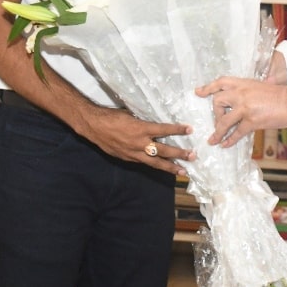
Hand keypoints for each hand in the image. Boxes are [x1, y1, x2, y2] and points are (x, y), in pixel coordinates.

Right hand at [80, 106, 195, 175]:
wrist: (94, 126)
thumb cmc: (112, 116)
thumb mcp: (131, 114)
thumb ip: (144, 120)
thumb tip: (155, 121)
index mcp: (141, 129)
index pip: (164, 130)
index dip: (177, 130)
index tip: (189, 129)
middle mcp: (139, 143)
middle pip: (163, 151)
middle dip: (179, 154)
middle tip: (192, 156)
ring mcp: (133, 153)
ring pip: (155, 163)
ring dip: (170, 167)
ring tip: (183, 171)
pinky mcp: (127, 159)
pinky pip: (144, 163)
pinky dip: (154, 165)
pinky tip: (162, 167)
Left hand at [196, 77, 286, 147]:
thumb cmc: (279, 95)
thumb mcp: (260, 87)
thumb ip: (248, 91)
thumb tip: (239, 100)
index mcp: (243, 83)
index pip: (221, 82)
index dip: (208, 87)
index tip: (198, 92)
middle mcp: (241, 93)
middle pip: (217, 101)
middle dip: (215, 112)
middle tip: (218, 120)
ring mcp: (246, 107)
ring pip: (223, 120)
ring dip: (217, 131)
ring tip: (213, 140)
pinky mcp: (252, 121)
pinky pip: (236, 132)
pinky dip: (229, 140)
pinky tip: (226, 145)